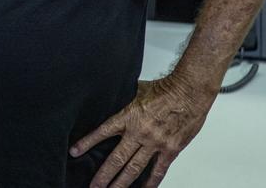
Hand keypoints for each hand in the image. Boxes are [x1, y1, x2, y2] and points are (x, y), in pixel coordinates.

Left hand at [71, 74, 215, 186]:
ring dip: (121, 183)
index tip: (75, 152)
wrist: (190, 91)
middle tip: (93, 186)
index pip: (102, 132)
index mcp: (129, 116)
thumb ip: (125, 98)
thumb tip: (114, 96)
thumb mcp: (138, 90)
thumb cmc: (166, 88)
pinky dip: (150, 183)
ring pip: (134, 169)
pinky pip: (158, 171)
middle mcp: (140, 133)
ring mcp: (156, 143)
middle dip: (103, 175)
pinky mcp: (171, 150)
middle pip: (117, 158)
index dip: (87, 143)